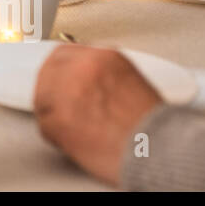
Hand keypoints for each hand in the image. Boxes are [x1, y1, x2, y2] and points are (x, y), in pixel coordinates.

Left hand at [33, 45, 161, 186]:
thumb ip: (102, 75)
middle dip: (51, 89)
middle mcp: (83, 68)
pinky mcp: (59, 119)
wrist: (161, 151)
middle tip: (60, 107)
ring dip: (53, 113)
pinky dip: (55, 134)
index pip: (65, 53)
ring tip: (74, 128)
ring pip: (43, 97)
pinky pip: (45, 124)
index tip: (59, 80)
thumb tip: (85, 83)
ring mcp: (67, 92)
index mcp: (104, 57)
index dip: (60, 70)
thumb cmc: (153, 126)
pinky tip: (73, 140)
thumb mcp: (130, 82)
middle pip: (49, 72)